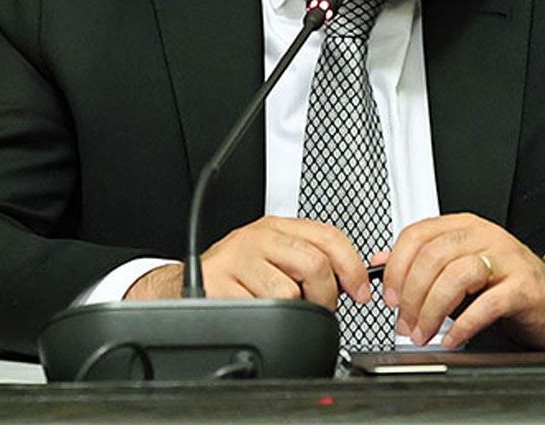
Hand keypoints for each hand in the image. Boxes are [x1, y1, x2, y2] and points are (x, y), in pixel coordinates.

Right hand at [123, 216, 370, 309]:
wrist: (184, 286)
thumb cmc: (237, 277)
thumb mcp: (275, 258)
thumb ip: (311, 260)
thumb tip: (355, 281)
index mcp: (277, 227)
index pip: (328, 236)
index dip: (352, 266)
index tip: (360, 290)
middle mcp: (257, 237)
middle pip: (315, 264)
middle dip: (326, 296)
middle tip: (320, 308)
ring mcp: (237, 258)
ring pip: (289, 292)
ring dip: (294, 311)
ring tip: (281, 309)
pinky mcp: (219, 283)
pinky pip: (262, 309)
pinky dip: (267, 318)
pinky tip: (257, 310)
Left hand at [377, 213, 544, 349]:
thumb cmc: (504, 283)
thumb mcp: (460, 265)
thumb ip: (422, 261)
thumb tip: (381, 262)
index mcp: (464, 227)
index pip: (417, 235)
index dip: (397, 267)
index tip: (389, 296)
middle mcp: (485, 236)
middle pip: (433, 256)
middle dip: (411, 296)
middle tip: (405, 323)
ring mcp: (507, 259)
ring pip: (456, 276)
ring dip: (432, 310)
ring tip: (424, 333)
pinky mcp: (524, 287)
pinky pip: (486, 303)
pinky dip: (463, 324)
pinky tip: (452, 337)